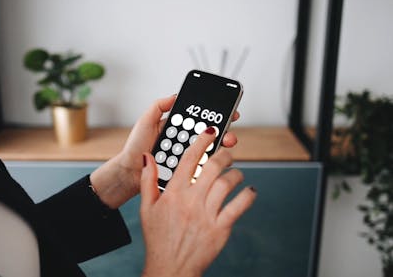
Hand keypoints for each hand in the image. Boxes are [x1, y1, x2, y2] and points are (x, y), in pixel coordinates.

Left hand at [90, 95, 239, 208]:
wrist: (130, 171)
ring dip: (220, 147)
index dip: (215, 115)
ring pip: (209, 150)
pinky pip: (202, 166)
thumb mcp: (145, 122)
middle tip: (227, 131)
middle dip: (223, 131)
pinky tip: (214, 160)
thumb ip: (158, 106)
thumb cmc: (135, 148)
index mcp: (176, 128)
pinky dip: (210, 163)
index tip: (228, 111)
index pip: (199, 119)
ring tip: (223, 143)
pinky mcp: (186, 171)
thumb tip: (175, 95)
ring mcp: (186, 156)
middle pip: (209, 135)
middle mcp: (184, 142)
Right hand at [140, 128, 255, 276]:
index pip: (189, 159)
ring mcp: (207, 214)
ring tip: (236, 174)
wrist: (170, 267)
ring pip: (227, 184)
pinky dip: (247, 196)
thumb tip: (148, 158)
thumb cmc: (158, 238)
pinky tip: (249, 191)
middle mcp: (191, 200)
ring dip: (235, 175)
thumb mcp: (146, 207)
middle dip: (224, 155)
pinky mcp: (220, 228)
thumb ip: (148, 180)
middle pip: (213, 167)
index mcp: (173, 193)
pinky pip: (238, 206)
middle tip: (227, 153)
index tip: (210, 133)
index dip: (202, 142)